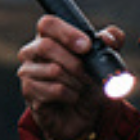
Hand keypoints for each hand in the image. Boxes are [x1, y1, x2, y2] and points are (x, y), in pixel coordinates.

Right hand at [17, 15, 125, 139]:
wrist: (83, 115)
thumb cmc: (89, 83)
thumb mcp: (104, 61)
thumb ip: (111, 42)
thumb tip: (108, 38)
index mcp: (50, 37)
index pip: (48, 24)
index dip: (67, 33)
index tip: (87, 46)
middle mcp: (33, 52)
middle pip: (47, 46)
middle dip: (76, 63)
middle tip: (88, 74)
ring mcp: (28, 72)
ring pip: (53, 70)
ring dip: (76, 81)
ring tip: (81, 87)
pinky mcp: (29, 92)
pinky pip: (54, 90)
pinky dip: (72, 95)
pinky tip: (73, 97)